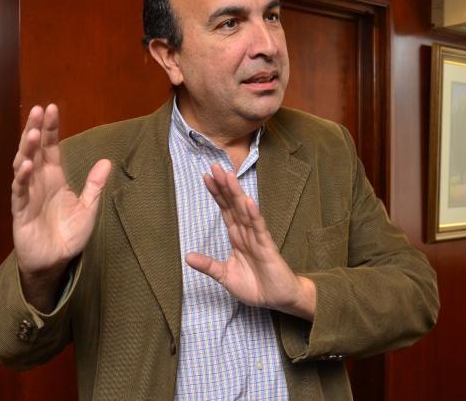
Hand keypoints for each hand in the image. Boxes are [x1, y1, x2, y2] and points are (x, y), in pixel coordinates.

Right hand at [11, 104, 110, 308]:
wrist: (56, 263)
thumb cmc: (69, 235)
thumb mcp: (88, 208)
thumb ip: (95, 185)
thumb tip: (107, 161)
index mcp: (55, 177)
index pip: (51, 147)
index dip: (51, 129)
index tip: (51, 108)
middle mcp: (39, 182)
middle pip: (35, 150)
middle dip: (35, 130)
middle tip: (38, 110)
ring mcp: (28, 195)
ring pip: (23, 166)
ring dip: (27, 149)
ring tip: (32, 133)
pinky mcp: (21, 211)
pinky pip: (20, 191)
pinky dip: (23, 178)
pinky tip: (27, 165)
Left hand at [186, 163, 315, 320]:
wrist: (278, 300)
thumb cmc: (256, 286)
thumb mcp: (226, 276)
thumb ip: (209, 266)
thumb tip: (187, 257)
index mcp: (237, 237)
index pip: (225, 210)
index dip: (216, 194)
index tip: (206, 177)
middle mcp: (246, 233)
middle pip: (233, 205)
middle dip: (223, 186)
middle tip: (214, 166)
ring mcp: (257, 238)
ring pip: (245, 211)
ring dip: (236, 194)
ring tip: (228, 176)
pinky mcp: (267, 248)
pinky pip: (259, 229)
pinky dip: (254, 215)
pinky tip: (248, 201)